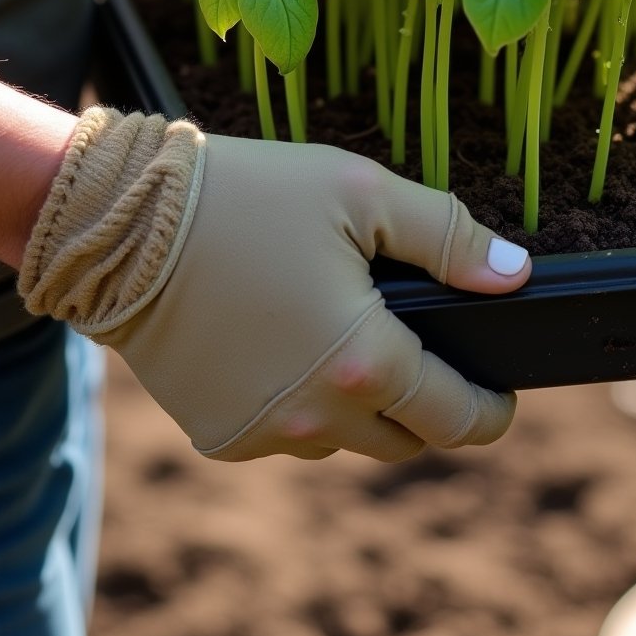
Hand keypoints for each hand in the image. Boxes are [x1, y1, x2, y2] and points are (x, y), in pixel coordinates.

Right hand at [20, 113, 530, 462]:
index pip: (458, 419)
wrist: (121, 224)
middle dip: (425, 407)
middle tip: (417, 351)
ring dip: (357, 406)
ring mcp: (264, 434)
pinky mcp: (220, 438)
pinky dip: (298, 406)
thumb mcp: (359, 194)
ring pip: (343, 441)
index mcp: (365, 360)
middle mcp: (318, 416)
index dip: (489, 411)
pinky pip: (286, 437)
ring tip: (340, 335)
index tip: (498, 397)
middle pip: (406, 441)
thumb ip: (448, 239)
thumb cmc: (246, 197)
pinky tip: (283, 347)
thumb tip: (515, 275)